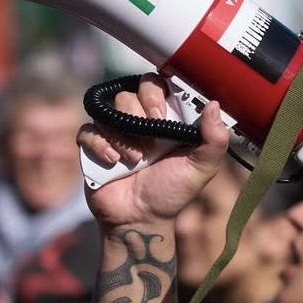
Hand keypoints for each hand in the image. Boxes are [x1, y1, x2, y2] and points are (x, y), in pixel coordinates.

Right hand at [79, 72, 230, 231]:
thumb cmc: (173, 190)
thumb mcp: (202, 167)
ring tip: (136, 160)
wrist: (142, 218)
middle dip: (139, 112)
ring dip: (124, 135)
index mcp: (165, 117)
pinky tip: (113, 161)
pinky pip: (88, 130)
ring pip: (110, 109)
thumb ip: (215, 139)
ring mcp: (115, 131)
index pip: (158, 84)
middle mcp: (139, 119)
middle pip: (131, 91)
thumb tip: (214, 104)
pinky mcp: (94, 146)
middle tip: (151, 139)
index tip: (161, 114)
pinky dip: (99, 143)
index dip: (157, 93)